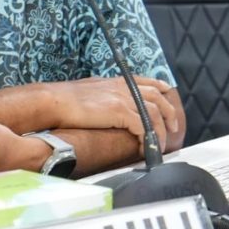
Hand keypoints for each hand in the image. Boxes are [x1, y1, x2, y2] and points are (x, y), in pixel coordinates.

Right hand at [45, 76, 177, 149]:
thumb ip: (104, 95)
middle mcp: (124, 86)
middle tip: (173, 127)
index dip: (161, 89)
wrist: (54, 101)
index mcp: (117, 81)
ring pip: (154, 112)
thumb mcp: (91, 91)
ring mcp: (123, 98)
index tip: (168, 97)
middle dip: (169, 112)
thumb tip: (108, 105)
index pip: (147, 81)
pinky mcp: (120, 111)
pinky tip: (146, 148)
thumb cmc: (65, 99)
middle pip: (157, 96)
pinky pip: (144, 126)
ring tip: (160, 145)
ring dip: (160, 130)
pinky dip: (148, 138)